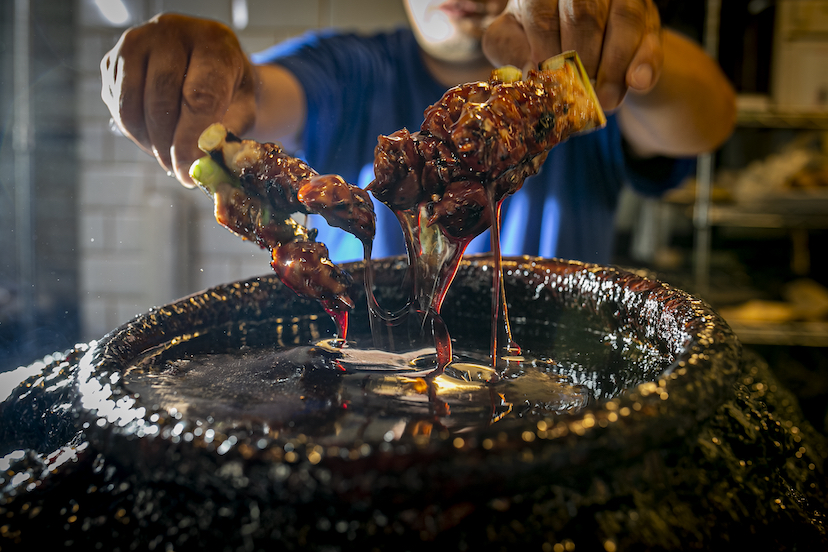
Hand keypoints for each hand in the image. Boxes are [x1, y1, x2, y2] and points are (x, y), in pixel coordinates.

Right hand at [101, 13, 256, 185]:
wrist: (208, 62)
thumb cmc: (230, 88)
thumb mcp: (243, 108)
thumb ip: (227, 135)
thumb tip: (202, 167)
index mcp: (212, 42)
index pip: (199, 95)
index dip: (192, 139)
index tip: (189, 171)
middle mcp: (169, 33)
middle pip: (161, 102)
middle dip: (169, 146)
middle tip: (180, 171)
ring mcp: (135, 43)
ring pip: (131, 107)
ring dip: (150, 143)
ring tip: (170, 157)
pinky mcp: (112, 61)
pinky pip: (118, 109)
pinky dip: (136, 134)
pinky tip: (157, 138)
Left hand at [482, 0, 662, 109]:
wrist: (583, 53)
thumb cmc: (541, 46)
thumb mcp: (518, 47)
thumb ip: (514, 53)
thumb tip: (527, 73)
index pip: (542, 12)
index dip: (544, 49)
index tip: (546, 80)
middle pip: (584, 13)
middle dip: (580, 59)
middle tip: (576, 93)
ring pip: (623, 21)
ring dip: (613, 67)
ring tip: (603, 101)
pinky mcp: (648, 18)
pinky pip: (651, 37)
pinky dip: (645, 63)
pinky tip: (637, 83)